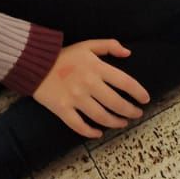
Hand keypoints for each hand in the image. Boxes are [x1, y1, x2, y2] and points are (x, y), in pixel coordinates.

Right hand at [32, 39, 149, 137]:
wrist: (34, 63)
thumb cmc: (64, 55)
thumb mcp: (88, 45)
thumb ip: (109, 45)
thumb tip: (128, 53)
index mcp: (97, 67)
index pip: (126, 82)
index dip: (139, 93)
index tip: (145, 99)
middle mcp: (88, 84)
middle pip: (116, 103)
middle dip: (130, 111)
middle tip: (137, 114)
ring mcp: (75, 98)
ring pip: (101, 116)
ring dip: (115, 122)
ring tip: (123, 123)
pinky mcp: (62, 109)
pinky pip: (78, 125)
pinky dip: (90, 132)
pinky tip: (99, 133)